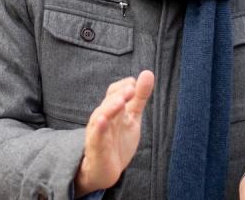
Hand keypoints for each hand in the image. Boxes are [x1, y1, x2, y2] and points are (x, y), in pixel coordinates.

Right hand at [74, 70, 154, 195]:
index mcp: (112, 109)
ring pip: (101, 116)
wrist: (104, 171)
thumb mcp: (132, 117)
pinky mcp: (96, 147)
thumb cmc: (118, 141)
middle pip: (108, 102)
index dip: (124, 86)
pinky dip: (99, 128)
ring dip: (110, 107)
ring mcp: (98, 132)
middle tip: (131, 89)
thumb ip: (139, 97)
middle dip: (119, 94)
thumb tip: (148, 73)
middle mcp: (103, 117)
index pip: (114, 92)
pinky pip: (96, 136)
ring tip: (120, 101)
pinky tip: (103, 120)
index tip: (135, 83)